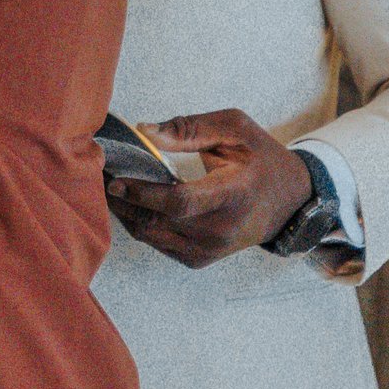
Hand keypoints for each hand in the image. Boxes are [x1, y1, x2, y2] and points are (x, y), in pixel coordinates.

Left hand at [107, 106, 312, 266]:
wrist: (289, 202)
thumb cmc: (260, 159)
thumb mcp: (234, 128)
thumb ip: (189, 129)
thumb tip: (144, 132)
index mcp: (234, 193)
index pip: (179, 202)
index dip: (142, 193)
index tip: (115, 180)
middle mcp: (221, 229)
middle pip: (157, 222)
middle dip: (122, 202)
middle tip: (98, 179)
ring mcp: (210, 249)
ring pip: (151, 236)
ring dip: (126, 214)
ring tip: (109, 190)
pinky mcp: (199, 260)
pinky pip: (158, 244)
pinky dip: (140, 225)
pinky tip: (131, 206)